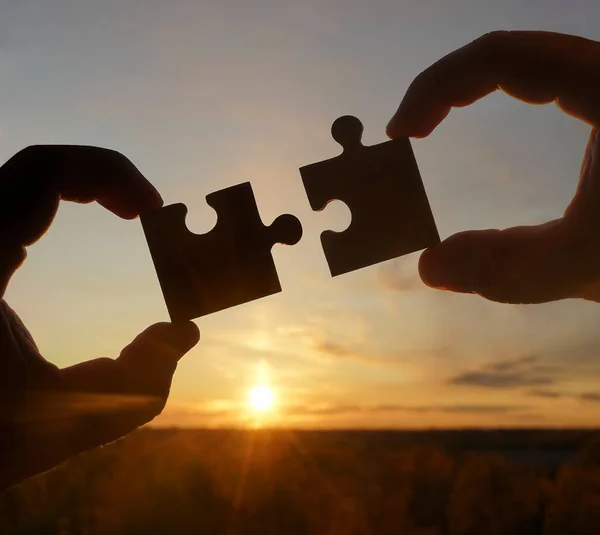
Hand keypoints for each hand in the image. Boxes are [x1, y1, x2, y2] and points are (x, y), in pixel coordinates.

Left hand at [0, 146, 198, 491]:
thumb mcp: (78, 418)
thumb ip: (145, 380)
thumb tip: (184, 330)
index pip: (44, 173)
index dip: (109, 174)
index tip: (151, 210)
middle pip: (36, 165)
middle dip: (104, 174)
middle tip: (147, 208)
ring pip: (26, 178)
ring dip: (84, 181)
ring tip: (131, 209)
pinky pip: (18, 200)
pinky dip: (61, 198)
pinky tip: (86, 215)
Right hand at [387, 31, 599, 303]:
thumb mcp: (592, 265)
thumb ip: (507, 268)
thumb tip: (429, 267)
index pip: (501, 56)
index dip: (437, 87)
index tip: (402, 133)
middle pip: (510, 53)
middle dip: (445, 87)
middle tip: (406, 131)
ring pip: (531, 66)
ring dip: (471, 91)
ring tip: (429, 128)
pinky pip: (551, 87)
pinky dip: (506, 103)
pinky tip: (491, 132)